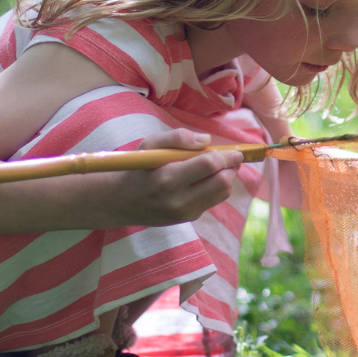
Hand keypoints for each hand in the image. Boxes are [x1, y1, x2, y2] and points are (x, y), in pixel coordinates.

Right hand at [89, 128, 245, 227]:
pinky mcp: (189, 218)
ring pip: (222, 193)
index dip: (226, 156)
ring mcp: (184, 213)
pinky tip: (207, 178)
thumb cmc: (139, 167)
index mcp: (168, 179)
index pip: (209, 165)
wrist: (122, 200)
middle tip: (233, 157)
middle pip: (222, 183)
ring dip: (227, 178)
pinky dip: (216, 187)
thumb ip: (177, 138)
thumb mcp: (150, 145)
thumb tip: (206, 140)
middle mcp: (178, 200)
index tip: (235, 150)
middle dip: (231, 168)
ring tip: (221, 165)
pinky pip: (213, 200)